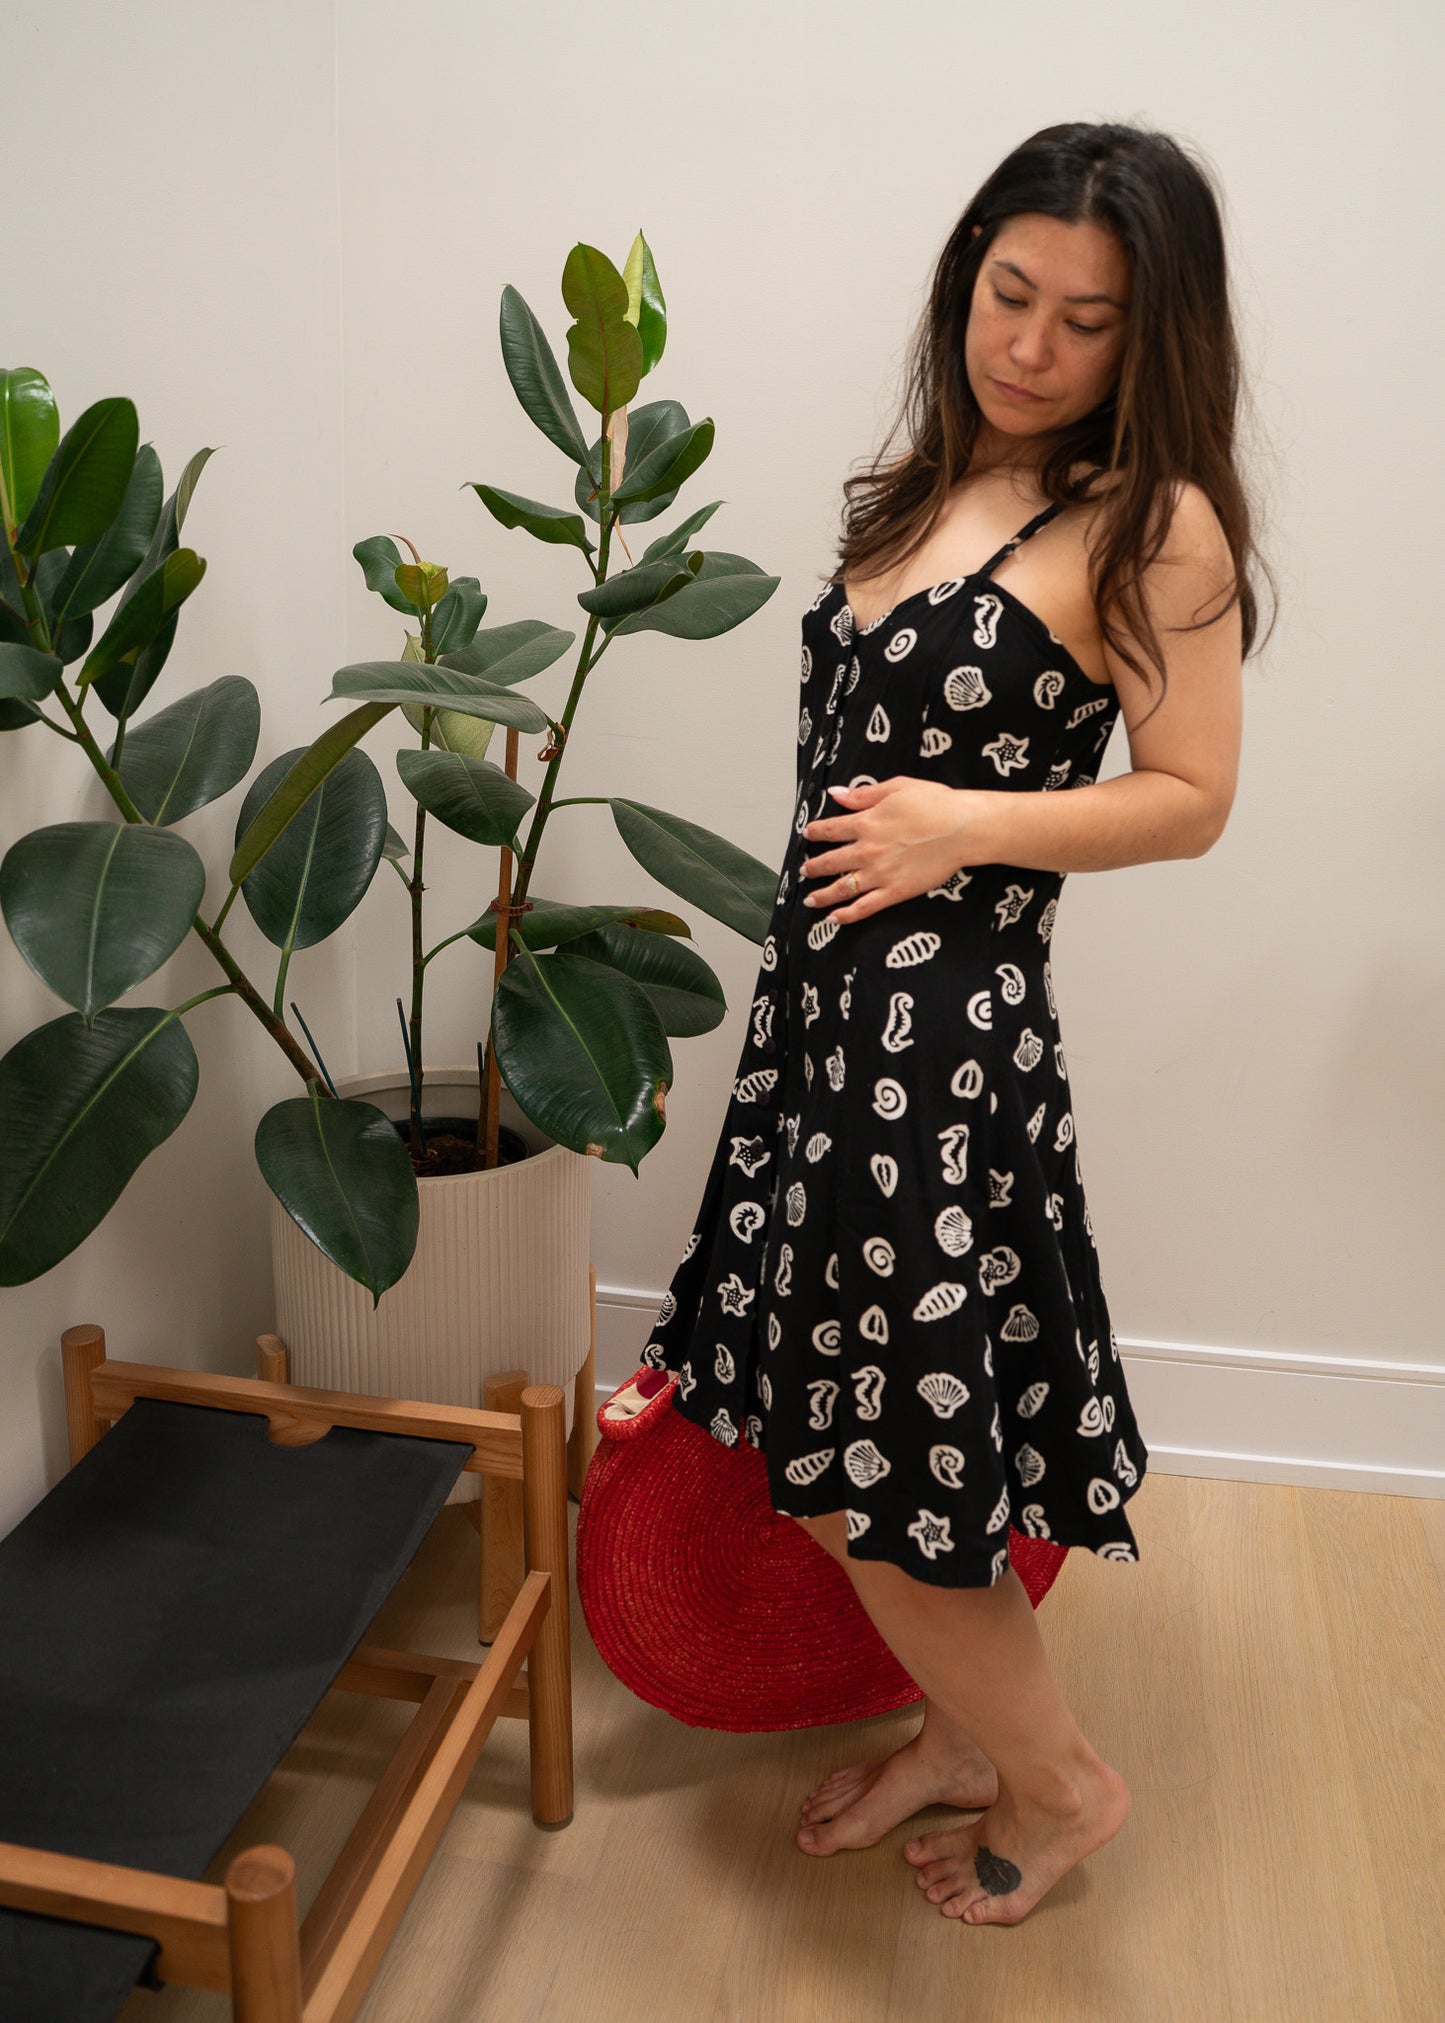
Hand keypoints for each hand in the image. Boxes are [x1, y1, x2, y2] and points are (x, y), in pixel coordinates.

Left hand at [801, 779, 994, 922]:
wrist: (962, 828)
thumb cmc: (936, 803)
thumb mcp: (897, 787)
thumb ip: (864, 794)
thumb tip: (837, 794)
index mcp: (866, 822)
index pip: (830, 829)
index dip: (815, 832)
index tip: (808, 834)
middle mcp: (867, 850)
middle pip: (830, 861)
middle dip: (813, 867)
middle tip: (804, 870)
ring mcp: (879, 873)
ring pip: (841, 888)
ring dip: (822, 895)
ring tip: (810, 900)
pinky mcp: (895, 891)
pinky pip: (865, 907)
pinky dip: (846, 915)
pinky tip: (833, 919)